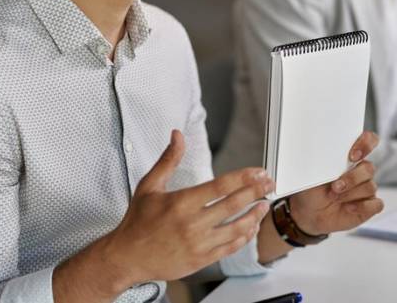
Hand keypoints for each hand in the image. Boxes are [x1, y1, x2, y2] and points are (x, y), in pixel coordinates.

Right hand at [108, 130, 271, 282]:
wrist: (126, 258)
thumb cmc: (137, 222)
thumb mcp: (149, 186)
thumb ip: (168, 160)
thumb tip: (177, 135)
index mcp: (181, 202)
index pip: (221, 186)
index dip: (244, 177)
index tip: (259, 172)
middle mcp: (192, 223)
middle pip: (233, 204)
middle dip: (256, 191)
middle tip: (269, 183)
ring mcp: (198, 244)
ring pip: (237, 228)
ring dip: (255, 215)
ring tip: (264, 204)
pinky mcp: (201, 260)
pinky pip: (230, 247)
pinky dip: (244, 236)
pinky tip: (250, 227)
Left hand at [287, 132, 383, 235]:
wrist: (309, 213)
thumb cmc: (312, 190)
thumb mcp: (313, 172)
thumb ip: (324, 159)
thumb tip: (321, 149)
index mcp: (350, 157)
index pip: (369, 140)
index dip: (366, 144)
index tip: (352, 155)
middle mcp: (361, 171)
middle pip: (369, 168)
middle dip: (351, 178)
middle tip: (335, 186)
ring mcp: (366, 189)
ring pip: (370, 187)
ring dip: (350, 193)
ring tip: (334, 197)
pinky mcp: (369, 206)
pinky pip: (377, 204)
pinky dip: (362, 206)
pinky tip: (348, 207)